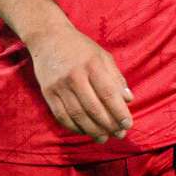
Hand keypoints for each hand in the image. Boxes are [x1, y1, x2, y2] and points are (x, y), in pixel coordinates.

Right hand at [28, 23, 133, 141]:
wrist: (49, 38)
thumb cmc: (81, 48)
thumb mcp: (103, 56)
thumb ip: (116, 78)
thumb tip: (128, 100)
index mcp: (92, 65)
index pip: (108, 93)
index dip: (119, 111)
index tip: (128, 124)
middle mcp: (75, 76)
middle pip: (93, 107)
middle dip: (108, 125)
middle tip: (119, 135)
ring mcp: (59, 85)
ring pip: (77, 115)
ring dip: (92, 130)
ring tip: (104, 138)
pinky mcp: (47, 93)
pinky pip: (61, 116)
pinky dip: (74, 127)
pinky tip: (85, 132)